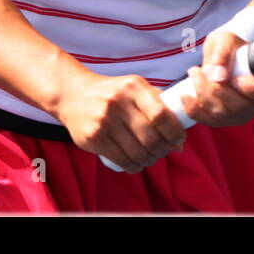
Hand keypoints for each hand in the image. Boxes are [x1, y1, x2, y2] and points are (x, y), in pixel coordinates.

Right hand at [54, 71, 186, 173]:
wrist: (72, 93)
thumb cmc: (112, 92)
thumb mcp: (135, 88)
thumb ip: (160, 108)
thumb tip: (180, 143)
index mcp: (133, 87)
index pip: (161, 115)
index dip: (174, 132)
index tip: (177, 139)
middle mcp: (118, 102)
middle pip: (151, 138)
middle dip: (162, 150)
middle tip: (163, 151)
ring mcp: (104, 120)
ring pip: (137, 152)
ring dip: (149, 160)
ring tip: (150, 158)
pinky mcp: (93, 137)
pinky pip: (121, 160)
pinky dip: (134, 166)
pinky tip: (136, 163)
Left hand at [180, 30, 253, 126]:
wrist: (225, 56)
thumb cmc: (231, 46)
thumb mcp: (227, 39)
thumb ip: (224, 52)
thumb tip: (218, 76)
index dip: (253, 90)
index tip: (236, 79)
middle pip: (239, 107)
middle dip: (214, 90)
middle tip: (198, 69)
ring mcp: (243, 115)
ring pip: (222, 115)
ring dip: (202, 96)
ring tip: (193, 73)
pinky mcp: (226, 120)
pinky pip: (210, 121)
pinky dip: (195, 110)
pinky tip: (185, 97)